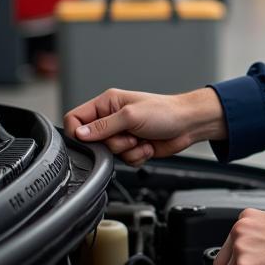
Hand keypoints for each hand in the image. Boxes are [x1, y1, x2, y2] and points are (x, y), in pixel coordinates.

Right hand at [63, 87, 227, 165]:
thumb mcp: (131, 116)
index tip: (92, 139)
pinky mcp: (133, 147)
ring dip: (128, 150)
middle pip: (92, 141)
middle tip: (130, 135)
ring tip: (142, 138)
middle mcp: (112, 119)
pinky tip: (148, 146)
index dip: (78, 132)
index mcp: (107, 104)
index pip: (75, 118)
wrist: (189, 124)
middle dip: (113, 143)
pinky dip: (137, 156)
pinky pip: (124, 161)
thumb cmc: (166, 112)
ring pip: (109, 154)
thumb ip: (103, 126)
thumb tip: (79, 134)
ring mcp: (122, 134)